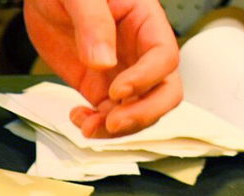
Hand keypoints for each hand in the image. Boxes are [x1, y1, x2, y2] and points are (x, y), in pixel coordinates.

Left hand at [24, 0, 181, 137]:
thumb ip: (93, 22)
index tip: (117, 90)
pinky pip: (110, 115)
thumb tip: (103, 61)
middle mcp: (140, 50)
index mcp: (145, 20)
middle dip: (144, 113)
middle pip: (165, 91)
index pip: (164, 56)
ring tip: (88, 125)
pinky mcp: (100, 88)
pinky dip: (97, 125)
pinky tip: (78, 118)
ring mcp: (122, 72)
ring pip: (139, 110)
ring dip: (118, 127)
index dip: (146, 78)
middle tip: (114, 122)